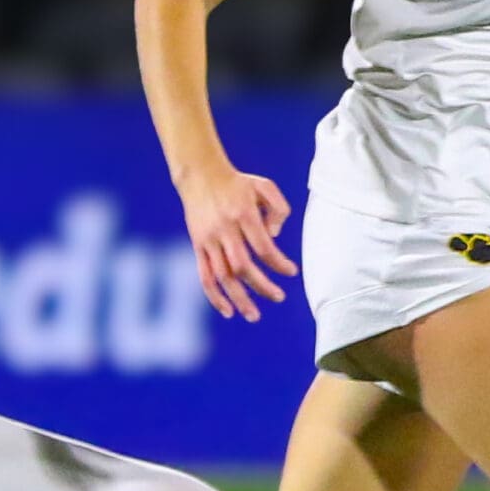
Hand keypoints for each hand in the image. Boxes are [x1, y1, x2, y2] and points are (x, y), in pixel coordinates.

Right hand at [178, 165, 298, 321]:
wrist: (200, 175)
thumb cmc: (238, 183)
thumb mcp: (264, 186)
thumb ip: (279, 209)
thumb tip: (275, 237)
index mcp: (243, 214)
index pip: (263, 248)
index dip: (278, 264)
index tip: (291, 272)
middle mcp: (225, 230)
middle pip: (243, 266)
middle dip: (262, 286)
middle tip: (278, 297)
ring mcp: (209, 240)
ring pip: (223, 276)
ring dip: (239, 299)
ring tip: (254, 315)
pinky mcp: (198, 246)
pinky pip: (205, 276)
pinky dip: (215, 296)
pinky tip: (228, 311)